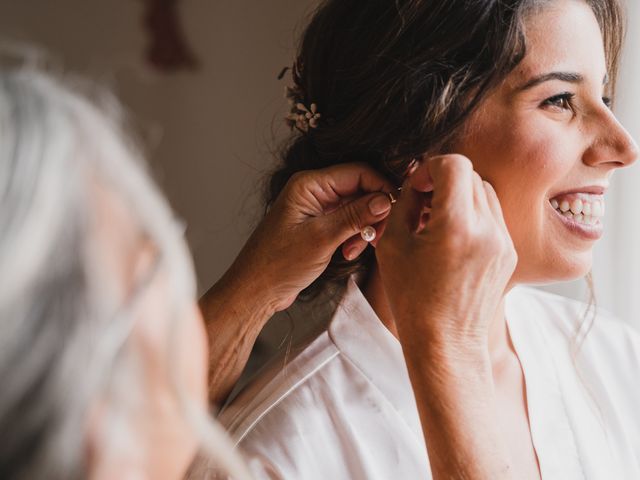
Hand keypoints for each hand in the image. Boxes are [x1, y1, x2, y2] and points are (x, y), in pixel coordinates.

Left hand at [224, 162, 393, 313]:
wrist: (257, 289)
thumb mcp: (322, 238)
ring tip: (355, 250)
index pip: (358, 172)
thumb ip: (355, 216)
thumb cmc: (279, 263)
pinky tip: (348, 253)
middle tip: (378, 237)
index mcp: (310, 185)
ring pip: (356, 208)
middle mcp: (314, 191)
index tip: (395, 209)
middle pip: (360, 190)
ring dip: (363, 228)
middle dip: (373, 213)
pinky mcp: (319, 226)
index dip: (381, 187)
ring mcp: (316, 209)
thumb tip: (385, 200)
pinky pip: (347, 223)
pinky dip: (353, 237)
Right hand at [376, 154, 516, 353]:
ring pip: (484, 191)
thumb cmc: (413, 299)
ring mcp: (504, 241)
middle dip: (443, 180)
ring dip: (459, 195)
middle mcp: (488, 229)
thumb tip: (417, 180)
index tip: (417, 186)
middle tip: (422, 203)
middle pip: (470, 174)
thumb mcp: (392, 245)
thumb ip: (405, 202)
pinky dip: (472, 214)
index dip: (430, 167)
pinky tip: (452, 237)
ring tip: (437, 220)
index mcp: (457, 226)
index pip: (454, 164)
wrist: (445, 343)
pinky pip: (492, 215)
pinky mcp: (509, 252)